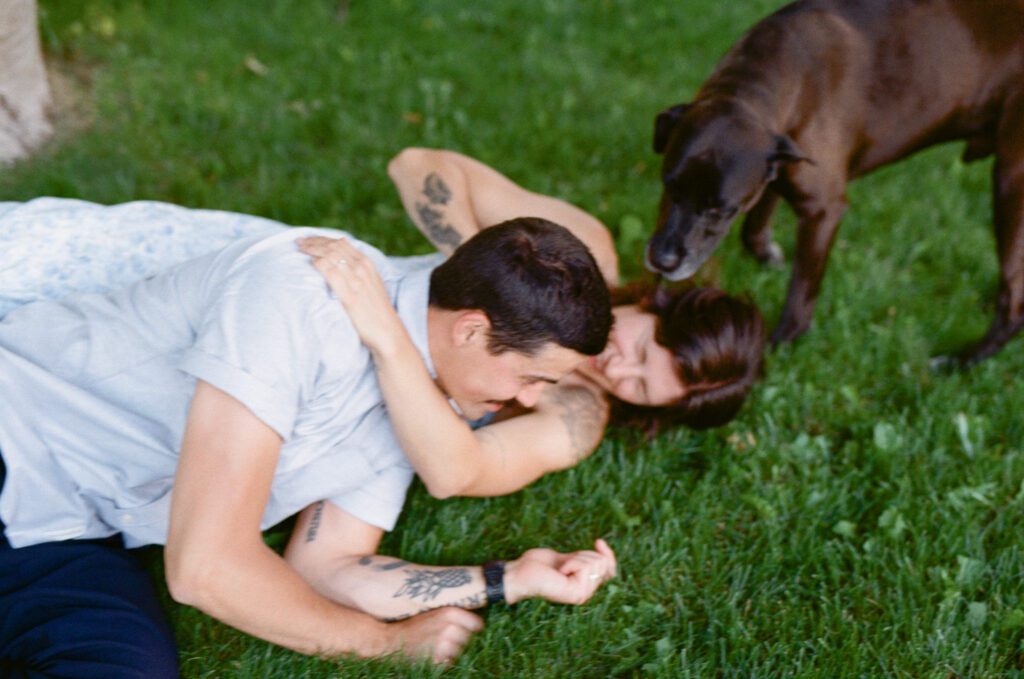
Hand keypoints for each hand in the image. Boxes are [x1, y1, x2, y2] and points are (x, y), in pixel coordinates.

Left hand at [297, 236, 406, 356]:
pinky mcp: (350, 296)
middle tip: (299, 241)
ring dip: (312, 249)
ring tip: (299, 248)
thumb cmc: (377, 310)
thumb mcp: (372, 284)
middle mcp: (362, 268)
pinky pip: (331, 273)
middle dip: (314, 241)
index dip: (323, 238)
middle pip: (333, 246)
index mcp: (368, 264)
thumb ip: (358, 272)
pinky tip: (310, 263)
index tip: (309, 239)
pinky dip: (318, 264)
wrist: (387, 331)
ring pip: (330, 255)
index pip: (341, 243)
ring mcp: (356, 281)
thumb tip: (342, 263)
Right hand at [386, 607, 483, 664]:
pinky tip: (433, 655)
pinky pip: (450, 662)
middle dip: (460, 640)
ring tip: (436, 647)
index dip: (474, 628)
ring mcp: (444, 645)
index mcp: (450, 613)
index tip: (471, 630)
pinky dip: (444, 661)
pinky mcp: (438, 660)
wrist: (391, 641)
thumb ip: (453, 616)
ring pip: (460, 651)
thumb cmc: (413, 626)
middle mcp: (450, 628)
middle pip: (468, 638)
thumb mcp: (434, 613)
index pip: (476, 623)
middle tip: (444, 638)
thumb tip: (476, 622)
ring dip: (452, 651)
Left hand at [504, 538, 616, 605]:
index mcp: (584, 585)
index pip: (610, 570)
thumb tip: (602, 546)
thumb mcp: (568, 557)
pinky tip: (559, 572)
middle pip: (604, 563)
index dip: (608, 554)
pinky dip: (572, 562)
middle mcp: (586, 592)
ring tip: (560, 568)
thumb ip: (585, 558)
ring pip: (596, 563)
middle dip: (584, 554)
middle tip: (564, 563)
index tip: (598, 541)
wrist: (520, 573)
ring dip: (576, 558)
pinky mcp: (577, 594)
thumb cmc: (538, 565)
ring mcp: (583, 595)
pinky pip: (585, 567)